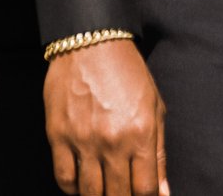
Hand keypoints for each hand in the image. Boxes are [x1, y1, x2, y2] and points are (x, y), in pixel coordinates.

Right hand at [45, 38, 166, 195]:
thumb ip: (158, 153)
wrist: (91, 42)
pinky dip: (73, 188)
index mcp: (141, 134)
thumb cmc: (127, 73)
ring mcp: (83, 140)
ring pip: (90, 193)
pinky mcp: (58, 136)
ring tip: (104, 189)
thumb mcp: (154, 108)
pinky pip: (64, 178)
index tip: (143, 195)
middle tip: (122, 192)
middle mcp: (112, 141)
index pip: (146, 190)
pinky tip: (81, 183)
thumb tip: (163, 192)